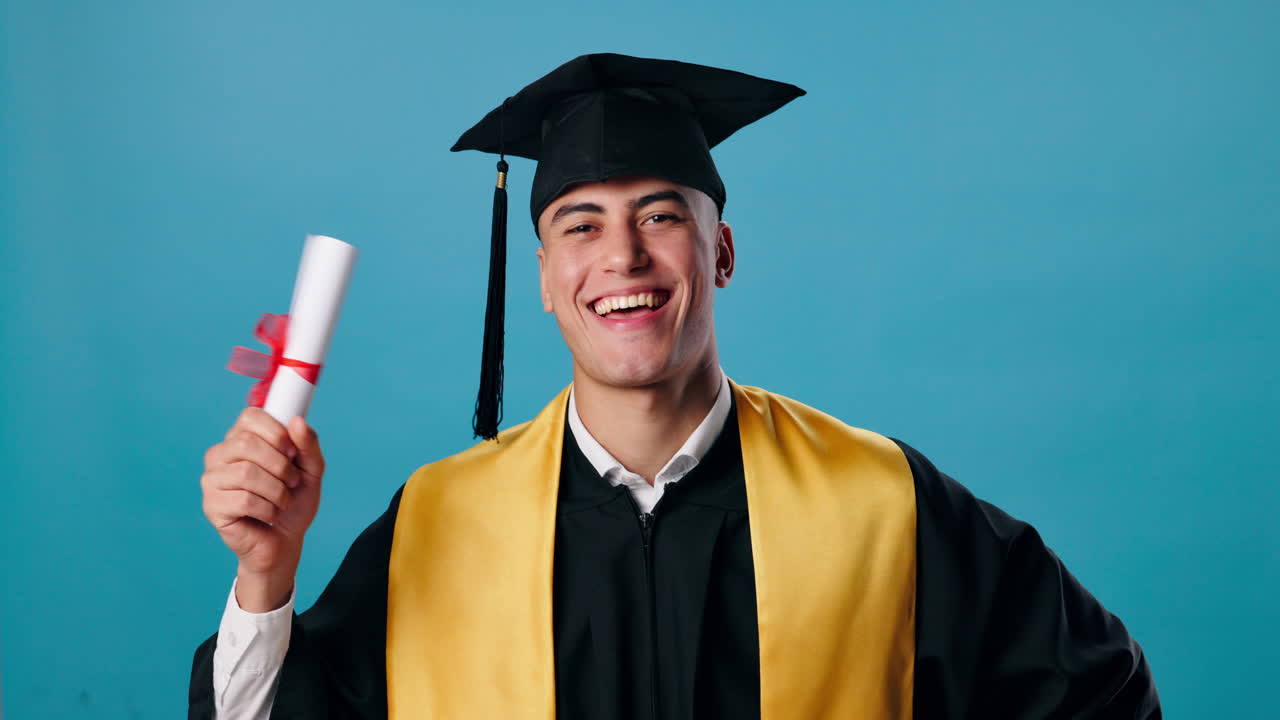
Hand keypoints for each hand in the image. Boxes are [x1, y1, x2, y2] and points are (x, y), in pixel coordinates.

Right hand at [201, 407, 324, 610]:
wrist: (285, 541)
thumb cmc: (294, 501)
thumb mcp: (310, 470)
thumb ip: (308, 444)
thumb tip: (297, 421)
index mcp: (240, 438)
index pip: (250, 416)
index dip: (276, 432)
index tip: (292, 452)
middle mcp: (220, 455)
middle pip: (246, 443)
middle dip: (280, 465)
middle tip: (291, 482)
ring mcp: (212, 480)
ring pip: (246, 473)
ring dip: (277, 491)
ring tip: (282, 501)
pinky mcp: (212, 506)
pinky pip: (243, 500)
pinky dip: (268, 509)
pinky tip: (269, 516)